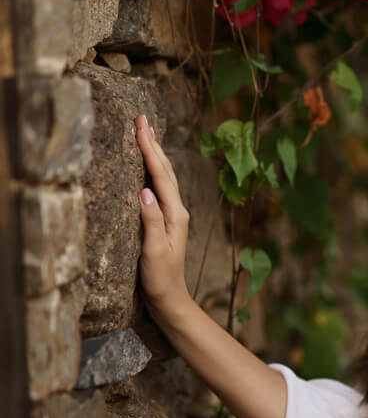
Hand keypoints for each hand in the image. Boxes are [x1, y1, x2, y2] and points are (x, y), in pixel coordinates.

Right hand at [135, 114, 191, 317]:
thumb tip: (144, 191)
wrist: (170, 299)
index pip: (160, 175)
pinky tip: (146, 165)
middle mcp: (177, 210)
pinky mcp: (165, 220)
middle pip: (164, 170)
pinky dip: (152, 170)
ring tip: (145, 132)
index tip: (140, 126)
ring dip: (154, 153)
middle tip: (141, 118)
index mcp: (176, 214)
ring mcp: (172, 215)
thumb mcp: (153, 252)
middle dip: (153, 143)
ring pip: (163, 176)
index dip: (150, 149)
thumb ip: (150, 221)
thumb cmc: (160, 278)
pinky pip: (158, 187)